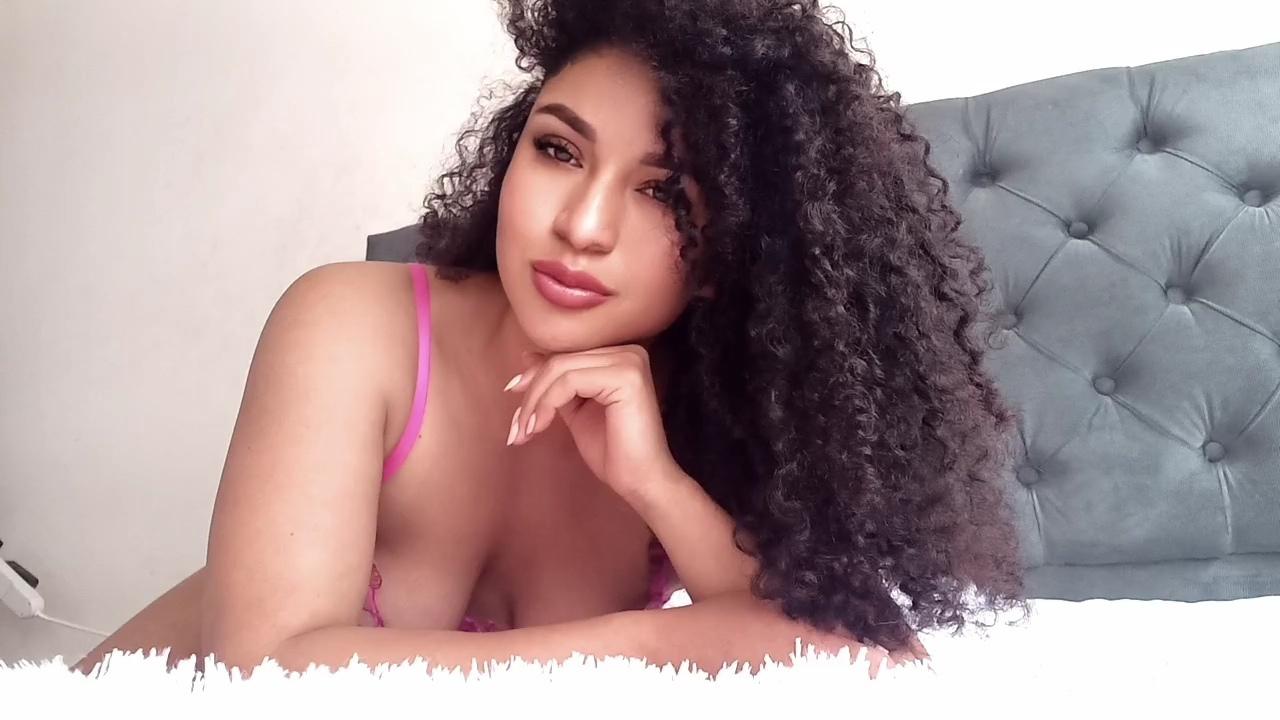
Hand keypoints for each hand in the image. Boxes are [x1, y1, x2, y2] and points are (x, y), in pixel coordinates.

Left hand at [503, 344, 677, 500]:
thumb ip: (557, 383)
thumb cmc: (612, 451)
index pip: (565, 357)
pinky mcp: (625, 376)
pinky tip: (538, 427)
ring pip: (560, 370)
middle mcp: (628, 352)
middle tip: (515, 427)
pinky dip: (546, 404)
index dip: (534, 378)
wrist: (640, 481)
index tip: (515, 405)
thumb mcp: (575, 409)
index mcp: (619, 356)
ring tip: (523, 432)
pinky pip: (569, 382)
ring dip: (534, 402)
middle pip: (560, 361)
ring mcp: (629, 361)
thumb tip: (528, 356)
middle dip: (530, 393)